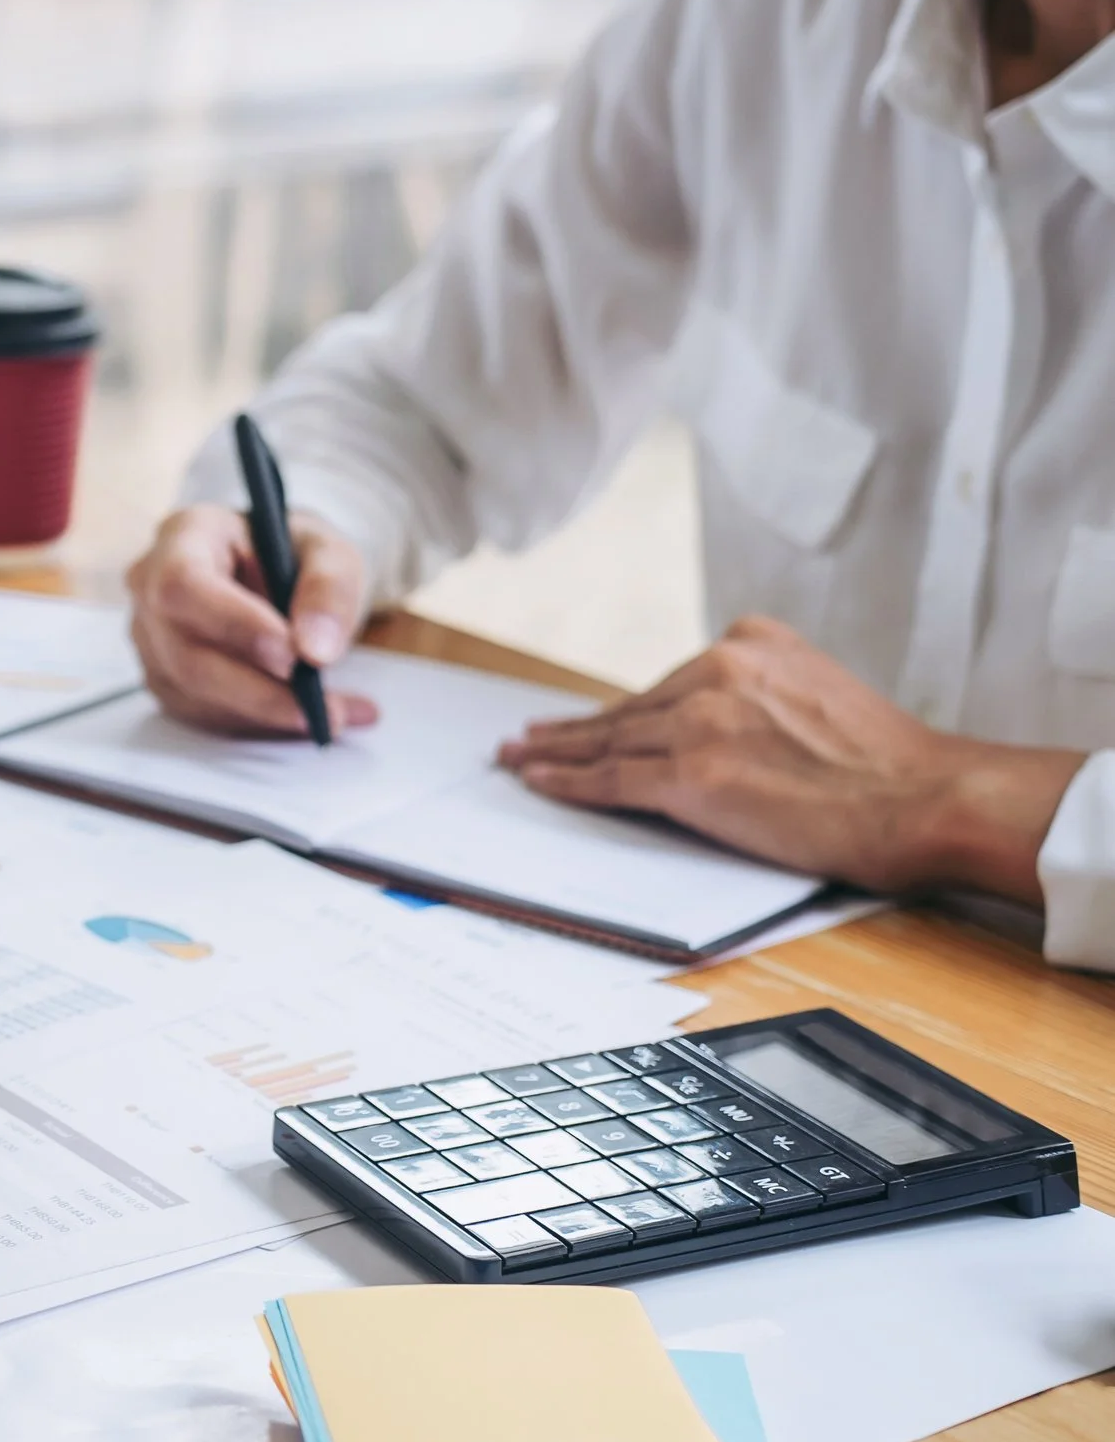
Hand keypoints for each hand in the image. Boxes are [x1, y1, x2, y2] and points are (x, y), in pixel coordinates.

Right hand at [126, 503, 378, 735]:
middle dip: (259, 690)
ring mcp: (151, 640)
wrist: (274, 572)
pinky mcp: (165, 680)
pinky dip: (262, 724)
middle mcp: (150, 588)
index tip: (293, 656)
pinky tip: (310, 716)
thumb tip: (316, 651)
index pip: (186, 585)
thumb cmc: (293, 553)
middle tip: (324, 709)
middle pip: (187, 655)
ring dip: (268, 714)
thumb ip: (329, 589)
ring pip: (196, 695)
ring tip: (337, 714)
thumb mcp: (328, 551)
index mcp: (185, 535)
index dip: (235, 625)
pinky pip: (206, 716)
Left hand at [498, 616, 1086, 902]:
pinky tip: (538, 781)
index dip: (623, 709)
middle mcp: (719, 670)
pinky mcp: (690, 774)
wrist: (924, 797)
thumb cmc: (889, 766)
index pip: (670, 684)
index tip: (590, 717)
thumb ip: (765, 696)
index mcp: (752, 645)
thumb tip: (726, 728)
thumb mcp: (822, 692)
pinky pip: (611, 780)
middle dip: (575, 727)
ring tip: (518, 757)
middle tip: (528, 735)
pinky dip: (569, 783)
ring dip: (556, 752)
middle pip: (630, 709)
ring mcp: (700, 722)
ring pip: (611, 740)